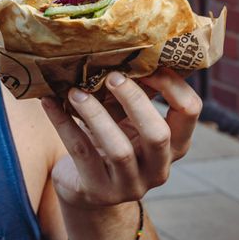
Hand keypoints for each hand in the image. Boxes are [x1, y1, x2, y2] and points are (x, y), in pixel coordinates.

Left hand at [41, 68, 200, 209]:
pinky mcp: (98, 191)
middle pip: (159, 134)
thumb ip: (133, 92)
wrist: (85, 187)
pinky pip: (81, 153)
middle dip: (135, 101)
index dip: (172, 84)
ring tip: (74, 91)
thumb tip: (123, 48)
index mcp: (175, 144)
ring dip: (95, 114)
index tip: (146, 62)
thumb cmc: (111, 139)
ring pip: (119, 150)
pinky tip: (49, 102)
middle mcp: (159, 168)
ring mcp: (130, 185)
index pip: (189, 111)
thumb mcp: (128, 119)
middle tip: (111, 76)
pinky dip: (63, 123)